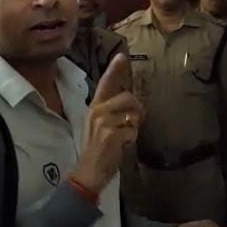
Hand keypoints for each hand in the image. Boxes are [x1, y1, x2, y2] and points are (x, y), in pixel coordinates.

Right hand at [69, 53, 143, 193]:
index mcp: (95, 107)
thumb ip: (112, 111)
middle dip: (137, 109)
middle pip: (128, 97)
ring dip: (134, 126)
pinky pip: (133, 130)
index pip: (106, 83)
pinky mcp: (113, 134)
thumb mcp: (100, 125)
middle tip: (134, 121)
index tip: (121, 56)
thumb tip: (130, 102)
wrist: (89, 171)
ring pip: (133, 114)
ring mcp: (105, 122)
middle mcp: (98, 111)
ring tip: (124, 136)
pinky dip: (132, 139)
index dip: (114, 69)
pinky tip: (122, 145)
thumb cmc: (97, 148)